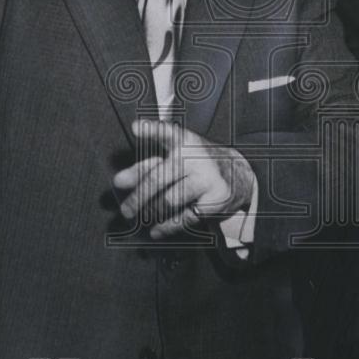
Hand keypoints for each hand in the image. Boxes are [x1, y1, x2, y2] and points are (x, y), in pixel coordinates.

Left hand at [112, 120, 253, 238]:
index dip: (151, 129)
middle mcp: (195, 157)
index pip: (166, 132)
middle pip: (159, 178)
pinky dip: (167, 227)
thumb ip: (146, 165)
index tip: (136, 128)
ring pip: (170, 200)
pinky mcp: (214, 199)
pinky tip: (155, 231)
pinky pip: (184, 217)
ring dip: (150, 212)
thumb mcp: (175, 157)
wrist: (238, 175)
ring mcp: (206, 178)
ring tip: (138, 217)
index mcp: (183, 140)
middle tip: (124, 211)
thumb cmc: (195, 164)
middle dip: (138, 197)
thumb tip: (120, 182)